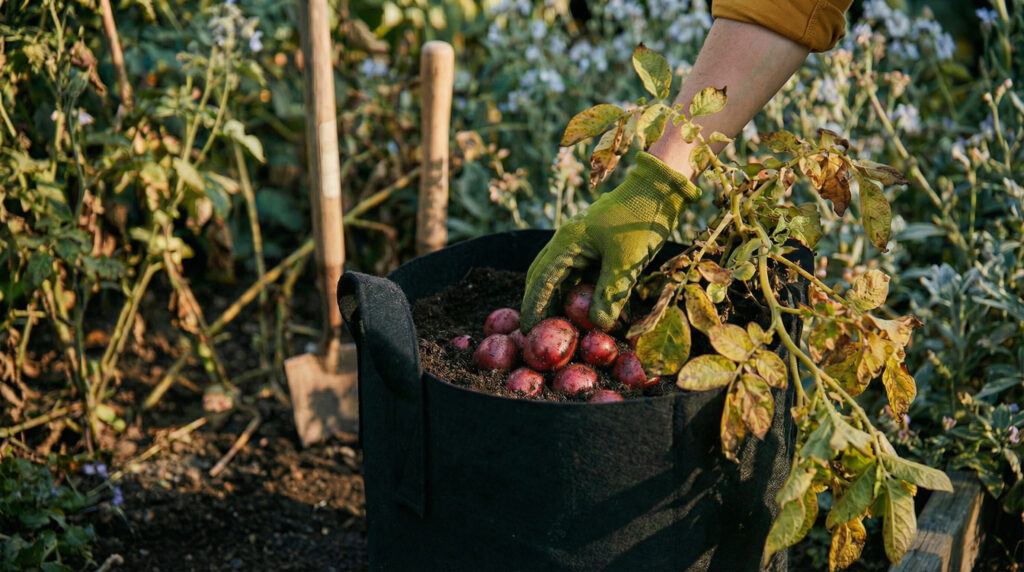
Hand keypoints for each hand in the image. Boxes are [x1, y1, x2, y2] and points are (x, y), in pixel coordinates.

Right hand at [521, 152, 700, 330]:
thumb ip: (611, 293)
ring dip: (562, 299)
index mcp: (567, 242)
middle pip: (544, 278)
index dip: (534, 307)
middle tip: (542, 332)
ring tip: (563, 326)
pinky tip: (589, 309)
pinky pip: (581, 272)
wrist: (661, 188)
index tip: (530, 332)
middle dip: (541, 304)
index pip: (541, 280)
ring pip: (563, 276)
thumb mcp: (627, 260)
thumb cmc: (642, 219)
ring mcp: (581, 242)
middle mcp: (567, 242)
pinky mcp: (595, 245)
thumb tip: (599, 325)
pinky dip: (581, 291)